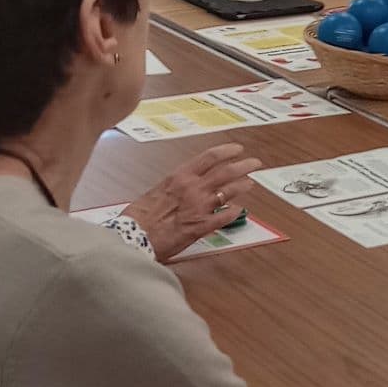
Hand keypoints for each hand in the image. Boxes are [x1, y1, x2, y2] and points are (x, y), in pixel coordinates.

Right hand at [122, 143, 265, 262]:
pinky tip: (239, 210)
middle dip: (244, 165)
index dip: (227, 151)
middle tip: (255, 163)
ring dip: (243, 185)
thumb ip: (174, 187)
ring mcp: (199, 207)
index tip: (238, 149)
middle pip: (226, 172)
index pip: (209, 157)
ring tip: (251, 182)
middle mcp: (193, 188)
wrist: (132, 237)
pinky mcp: (201, 227)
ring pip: (229, 192)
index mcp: (180, 177)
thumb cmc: (138, 216)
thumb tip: (182, 185)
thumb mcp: (156, 191)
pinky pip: (224, 217)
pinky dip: (234, 212)